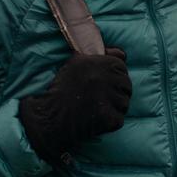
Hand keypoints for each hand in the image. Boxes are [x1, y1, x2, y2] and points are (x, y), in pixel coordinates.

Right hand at [17, 47, 130, 164]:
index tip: (105, 84)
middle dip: (116, 92)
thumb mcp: (76, 64)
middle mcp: (104, 78)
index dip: (114, 76)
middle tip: (100, 99)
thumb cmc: (62, 90)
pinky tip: (96, 120)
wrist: (50, 117)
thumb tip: (123, 54)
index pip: (121, 66)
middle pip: (126, 85)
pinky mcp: (108, 118)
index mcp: (98, 63)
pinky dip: (110, 122)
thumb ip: (100, 56)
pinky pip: (119, 119)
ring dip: (114, 108)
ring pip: (124, 103)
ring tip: (96, 109)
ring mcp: (108, 98)